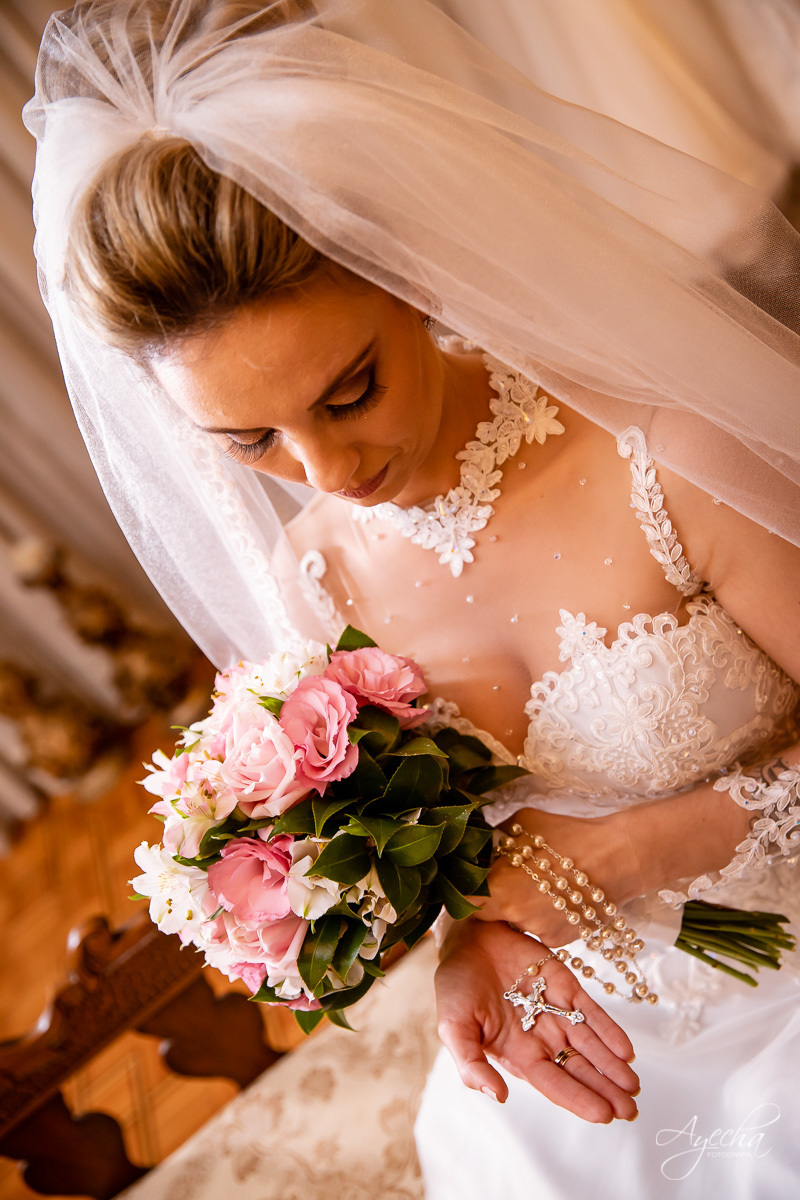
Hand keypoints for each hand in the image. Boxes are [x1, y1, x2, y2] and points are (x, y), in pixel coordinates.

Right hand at [435, 918, 638, 1123]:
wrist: (467, 936)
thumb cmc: (455, 983)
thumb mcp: (453, 1026)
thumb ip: (471, 1063)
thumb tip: (499, 1096)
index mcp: (516, 1053)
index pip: (553, 1082)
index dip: (577, 1098)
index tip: (603, 1115)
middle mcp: (540, 1037)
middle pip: (578, 1069)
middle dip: (604, 1090)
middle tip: (630, 1111)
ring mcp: (555, 1011)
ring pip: (590, 1045)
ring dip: (612, 1066)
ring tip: (633, 1087)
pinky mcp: (565, 985)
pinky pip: (591, 1012)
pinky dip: (609, 1030)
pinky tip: (627, 1050)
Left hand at [471, 807, 638, 945]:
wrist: (617, 858)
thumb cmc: (567, 835)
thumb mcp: (523, 823)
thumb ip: (498, 837)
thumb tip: (483, 842)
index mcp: (499, 889)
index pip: (463, 903)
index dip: (464, 892)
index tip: (470, 881)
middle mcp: (515, 917)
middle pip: (490, 914)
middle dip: (493, 899)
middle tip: (506, 879)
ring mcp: (539, 932)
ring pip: (517, 922)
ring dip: (520, 908)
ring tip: (540, 884)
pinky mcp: (561, 940)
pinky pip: (541, 929)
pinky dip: (544, 916)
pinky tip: (559, 895)